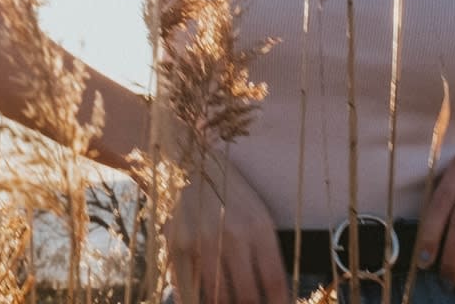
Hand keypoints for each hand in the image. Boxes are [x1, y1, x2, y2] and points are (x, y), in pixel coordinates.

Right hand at [165, 159, 289, 303]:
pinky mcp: (177, 246)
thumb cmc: (230, 193)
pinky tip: (201, 299)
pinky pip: (188, 289)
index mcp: (259, 227)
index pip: (274, 280)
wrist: (191, 164)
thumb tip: (274, 294)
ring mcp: (203, 242)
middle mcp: (233, 235)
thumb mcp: (257, 215)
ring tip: (228, 300)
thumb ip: (265, 252)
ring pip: (217, 297)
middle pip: (247, 295)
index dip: (278, 303)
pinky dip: (195, 300)